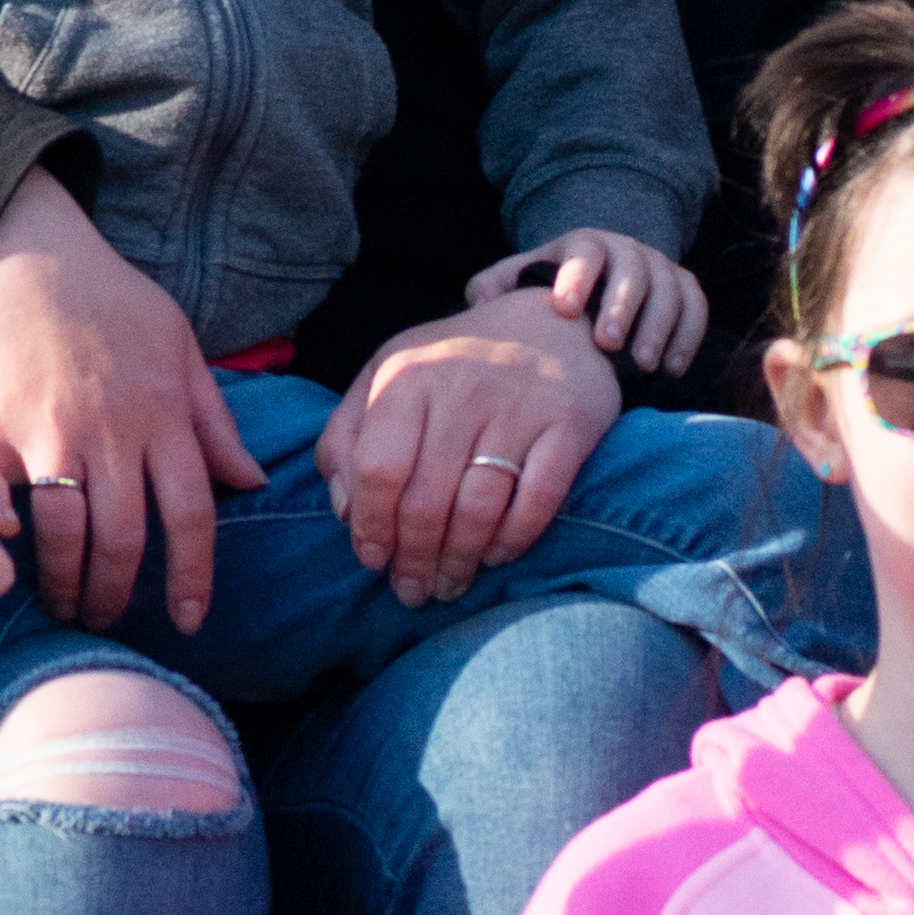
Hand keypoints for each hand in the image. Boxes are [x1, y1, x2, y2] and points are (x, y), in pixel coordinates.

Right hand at [0, 170, 261, 635]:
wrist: (26, 253)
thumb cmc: (110, 300)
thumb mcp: (179, 346)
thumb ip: (213, 420)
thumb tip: (250, 481)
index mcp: (163, 415)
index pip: (191, 514)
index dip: (192, 575)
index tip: (187, 619)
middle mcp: (111, 430)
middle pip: (124, 536)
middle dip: (117, 593)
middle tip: (107, 620)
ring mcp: (47, 430)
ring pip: (63, 531)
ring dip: (63, 582)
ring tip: (61, 605)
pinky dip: (1, 535)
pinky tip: (5, 558)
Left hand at [319, 282, 622, 606]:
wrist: (553, 322)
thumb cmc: (457, 363)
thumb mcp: (389, 376)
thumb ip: (348, 434)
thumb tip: (343, 509)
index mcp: (408, 375)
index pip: (377, 469)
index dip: (371, 525)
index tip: (372, 561)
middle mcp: (462, 387)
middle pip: (426, 499)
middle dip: (414, 559)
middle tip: (412, 591)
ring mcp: (519, 406)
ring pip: (478, 507)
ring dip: (459, 561)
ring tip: (448, 586)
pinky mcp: (570, 424)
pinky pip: (538, 499)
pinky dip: (513, 539)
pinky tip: (495, 556)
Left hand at [466, 227, 710, 378]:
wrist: (597, 280)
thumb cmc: (551, 289)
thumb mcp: (518, 279)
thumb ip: (494, 287)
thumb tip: (479, 303)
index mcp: (585, 244)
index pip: (585, 251)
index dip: (577, 277)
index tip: (566, 310)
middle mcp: (627, 249)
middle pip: (632, 270)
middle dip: (622, 306)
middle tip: (609, 345)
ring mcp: (660, 266)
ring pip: (669, 288)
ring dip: (659, 326)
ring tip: (644, 366)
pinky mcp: (684, 287)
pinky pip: (696, 305)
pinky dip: (688, 336)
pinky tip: (673, 370)